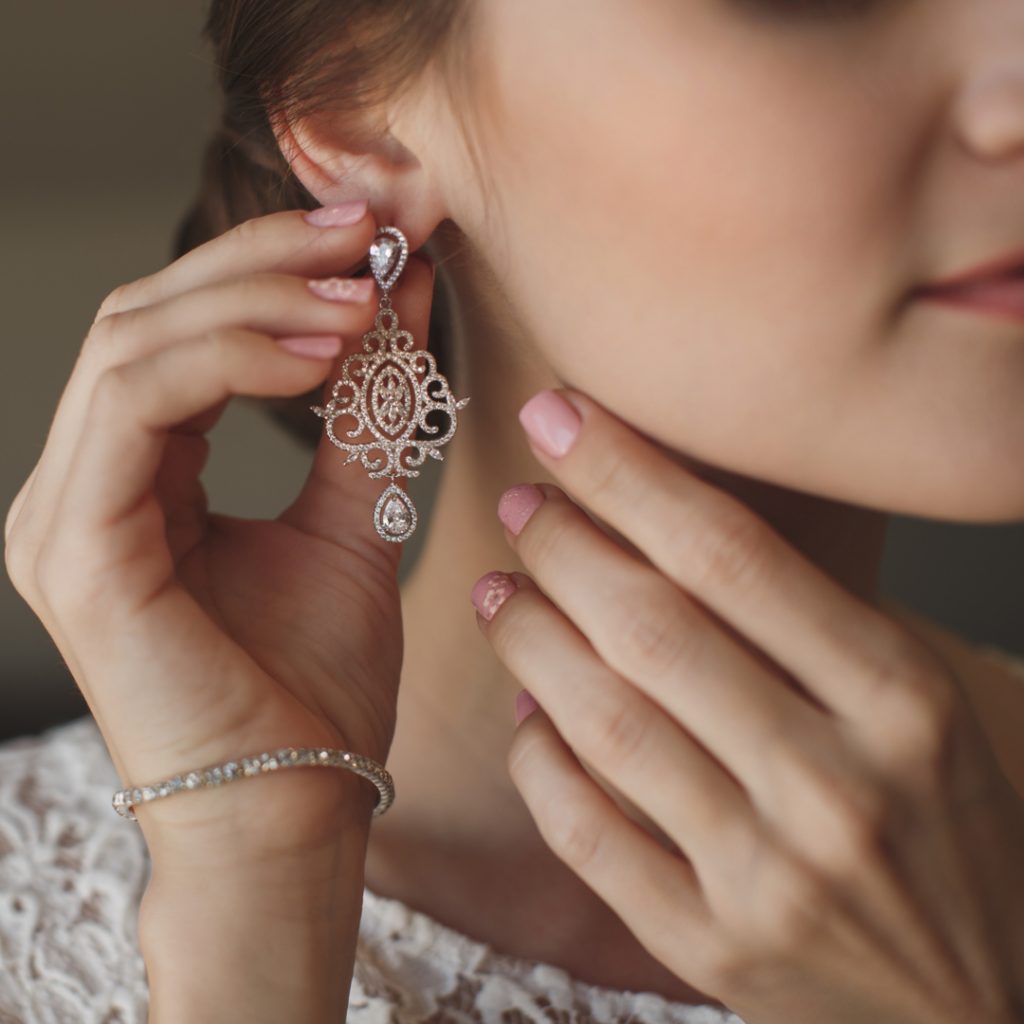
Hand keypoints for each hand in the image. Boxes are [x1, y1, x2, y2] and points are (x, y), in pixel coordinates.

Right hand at [4, 206, 430, 852]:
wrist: (295, 811)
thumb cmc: (315, 685)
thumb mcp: (353, 516)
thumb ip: (364, 409)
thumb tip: (399, 291)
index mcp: (135, 481)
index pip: (178, 333)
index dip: (267, 269)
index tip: (367, 242)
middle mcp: (81, 487)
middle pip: (146, 316)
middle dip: (259, 261)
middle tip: (360, 236)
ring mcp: (64, 518)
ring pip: (131, 343)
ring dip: (253, 301)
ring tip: (358, 298)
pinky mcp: (75, 552)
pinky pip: (135, 404)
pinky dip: (228, 359)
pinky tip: (320, 355)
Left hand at [474, 387, 1023, 1023]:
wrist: (981, 1004)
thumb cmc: (942, 829)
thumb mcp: (917, 707)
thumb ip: (806, 627)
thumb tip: (653, 539)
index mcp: (900, 698)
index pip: (731, 553)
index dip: (625, 472)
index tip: (557, 417)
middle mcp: (836, 785)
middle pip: (653, 628)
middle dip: (563, 545)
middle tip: (521, 505)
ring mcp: (770, 878)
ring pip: (605, 722)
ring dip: (529, 638)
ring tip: (498, 590)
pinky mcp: (714, 950)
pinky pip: (587, 835)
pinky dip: (538, 759)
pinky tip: (523, 709)